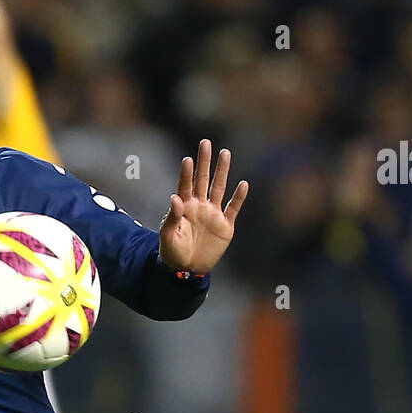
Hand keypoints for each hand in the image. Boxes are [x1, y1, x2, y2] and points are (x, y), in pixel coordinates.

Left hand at [159, 139, 248, 274]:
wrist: (187, 269)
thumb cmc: (172, 252)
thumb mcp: (168, 236)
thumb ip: (172, 217)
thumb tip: (175, 198)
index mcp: (184, 207)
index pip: (185, 186)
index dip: (186, 173)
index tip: (188, 159)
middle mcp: (199, 206)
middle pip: (203, 180)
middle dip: (205, 162)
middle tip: (205, 142)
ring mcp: (213, 214)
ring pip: (219, 189)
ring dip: (222, 172)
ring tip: (225, 153)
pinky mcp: (225, 226)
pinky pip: (233, 209)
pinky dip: (238, 197)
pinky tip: (243, 184)